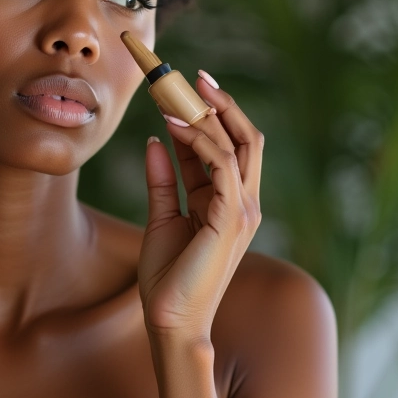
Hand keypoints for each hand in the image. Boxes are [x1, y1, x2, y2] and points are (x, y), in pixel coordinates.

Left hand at [139, 74, 262, 344]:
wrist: (168, 320)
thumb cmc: (167, 275)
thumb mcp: (161, 217)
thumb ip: (163, 180)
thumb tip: (153, 142)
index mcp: (226, 200)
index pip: (222, 145)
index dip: (202, 114)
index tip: (178, 87)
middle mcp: (241, 200)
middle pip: (243, 136)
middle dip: (219, 103)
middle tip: (191, 76)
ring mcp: (242, 210)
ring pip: (239, 144)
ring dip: (207, 115)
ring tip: (174, 96)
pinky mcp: (231, 218)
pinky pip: (225, 166)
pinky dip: (203, 142)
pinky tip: (176, 127)